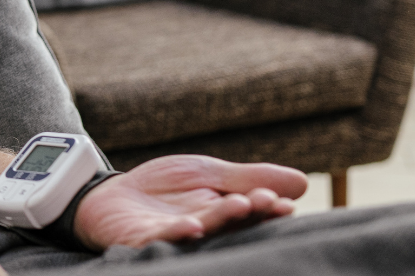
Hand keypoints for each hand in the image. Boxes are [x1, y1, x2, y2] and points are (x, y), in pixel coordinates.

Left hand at [73, 155, 308, 250]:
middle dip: (251, 213)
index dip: (269, 209)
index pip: (252, 214)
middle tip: (267, 201)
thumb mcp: (208, 174)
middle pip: (232, 224)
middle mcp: (203, 230)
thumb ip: (250, 178)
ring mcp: (173, 237)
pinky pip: (162, 240)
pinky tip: (193, 224)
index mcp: (223, 215)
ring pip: (203, 232)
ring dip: (221, 220)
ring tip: (239, 205)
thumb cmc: (164, 189)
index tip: (285, 202)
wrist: (111, 195)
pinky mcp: (143, 240)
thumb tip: (302, 183)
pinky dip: (179, 233)